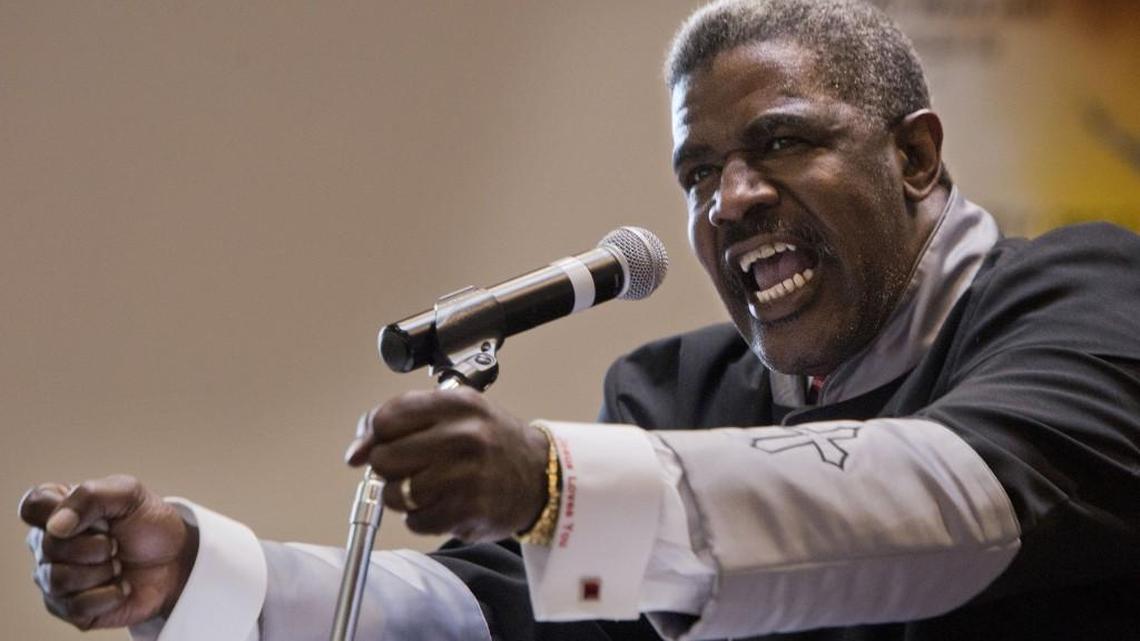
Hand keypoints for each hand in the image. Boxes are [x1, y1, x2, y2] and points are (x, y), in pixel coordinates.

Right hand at [18, 475, 197, 630]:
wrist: (177, 559)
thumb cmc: (148, 523)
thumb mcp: (129, 494)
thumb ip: (90, 497)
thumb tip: (56, 527)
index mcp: (58, 510)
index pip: (31, 506)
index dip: (60, 511)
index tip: (96, 516)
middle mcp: (48, 545)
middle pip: (48, 546)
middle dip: (96, 545)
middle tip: (117, 543)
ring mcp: (57, 578)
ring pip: (58, 579)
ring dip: (102, 570)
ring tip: (119, 564)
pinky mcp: (71, 609)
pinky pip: (77, 606)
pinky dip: (110, 594)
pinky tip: (122, 586)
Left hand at [345, 387, 549, 541]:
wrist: (540, 475)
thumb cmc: (491, 443)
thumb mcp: (456, 414)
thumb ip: (404, 422)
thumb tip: (355, 452)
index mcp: (457, 404)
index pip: (387, 419)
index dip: (374, 436)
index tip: (376, 447)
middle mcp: (463, 435)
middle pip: (385, 458)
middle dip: (390, 468)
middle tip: (412, 468)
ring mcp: (467, 474)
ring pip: (396, 493)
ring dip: (404, 496)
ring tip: (431, 488)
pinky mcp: (469, 509)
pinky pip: (416, 520)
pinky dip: (422, 518)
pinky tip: (444, 505)